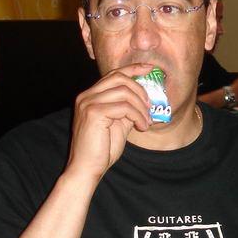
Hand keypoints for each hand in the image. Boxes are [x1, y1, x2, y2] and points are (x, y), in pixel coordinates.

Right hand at [67, 64, 154, 183]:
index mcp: (90, 96)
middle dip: (140, 90)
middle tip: (150, 107)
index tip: (150, 69)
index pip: (113, 74)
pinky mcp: (94, 113)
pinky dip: (137, 116)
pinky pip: (124, 107)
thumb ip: (127, 110)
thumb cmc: (101, 150)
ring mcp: (88, 103)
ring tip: (145, 121)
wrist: (86, 168)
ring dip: (141, 107)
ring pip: (124, 92)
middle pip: (120, 78)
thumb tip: (144, 100)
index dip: (133, 69)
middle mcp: (86, 96)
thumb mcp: (118, 125)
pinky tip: (141, 127)